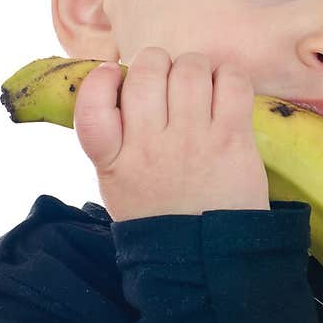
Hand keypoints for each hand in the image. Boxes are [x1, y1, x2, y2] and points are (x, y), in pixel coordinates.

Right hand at [73, 46, 270, 221]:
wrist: (210, 258)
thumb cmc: (164, 215)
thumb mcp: (119, 184)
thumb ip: (113, 140)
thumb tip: (120, 83)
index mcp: (114, 160)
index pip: (91, 105)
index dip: (99, 79)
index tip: (112, 74)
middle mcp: (149, 145)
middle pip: (146, 71)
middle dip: (157, 64)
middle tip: (168, 81)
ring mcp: (192, 140)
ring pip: (189, 69)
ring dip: (195, 68)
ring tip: (200, 87)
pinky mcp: (232, 139)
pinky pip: (231, 81)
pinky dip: (228, 76)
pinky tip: (225, 92)